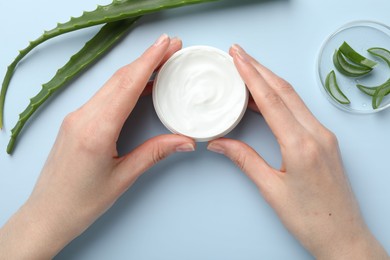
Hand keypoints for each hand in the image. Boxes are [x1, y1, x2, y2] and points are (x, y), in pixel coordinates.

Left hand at [0, 35, 194, 258]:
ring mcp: (76, 117)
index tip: (167, 44)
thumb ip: (154, 153)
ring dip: (136, 70)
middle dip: (147, 59)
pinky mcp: (75, 121)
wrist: (47, 214)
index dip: (149, 62)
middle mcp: (83, 117)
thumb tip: (185, 140)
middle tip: (172, 46)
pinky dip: (124, 85)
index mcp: (96, 130)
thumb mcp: (123, 177)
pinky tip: (140, 84)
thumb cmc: (82, 202)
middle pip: (119, 79)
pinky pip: (104, 96)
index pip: (127, 86)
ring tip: (161, 61)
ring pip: (111, 85)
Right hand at [208, 45, 388, 258]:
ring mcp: (324, 136)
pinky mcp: (325, 141)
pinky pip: (299, 111)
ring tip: (247, 69)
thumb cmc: (310, 219)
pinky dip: (280, 98)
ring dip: (270, 81)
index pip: (272, 100)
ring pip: (293, 98)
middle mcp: (317, 134)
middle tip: (238, 54)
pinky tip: (265, 97)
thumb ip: (244, 160)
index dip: (251, 76)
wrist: (342, 236)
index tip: (237, 58)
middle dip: (259, 69)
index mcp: (302, 145)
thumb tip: (219, 142)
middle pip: (284, 91)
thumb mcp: (271, 189)